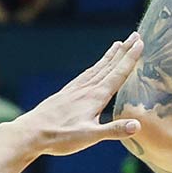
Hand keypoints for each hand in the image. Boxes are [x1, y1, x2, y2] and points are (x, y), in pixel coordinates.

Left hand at [0, 34, 145, 160]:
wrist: (31, 133)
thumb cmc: (61, 137)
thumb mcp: (89, 136)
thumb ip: (114, 130)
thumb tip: (137, 125)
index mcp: (96, 97)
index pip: (118, 74)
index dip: (130, 58)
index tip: (140, 43)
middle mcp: (87, 89)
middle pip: (109, 66)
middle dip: (124, 51)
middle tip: (135, 35)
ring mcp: (75, 89)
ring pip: (97, 68)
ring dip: (109, 56)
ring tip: (118, 44)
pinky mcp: (66, 93)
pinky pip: (85, 75)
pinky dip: (95, 67)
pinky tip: (95, 68)